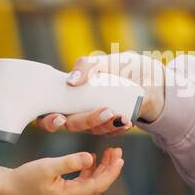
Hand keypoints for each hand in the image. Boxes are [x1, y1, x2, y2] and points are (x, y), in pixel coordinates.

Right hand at [0, 149, 123, 194]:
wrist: (10, 187)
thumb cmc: (26, 177)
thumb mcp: (48, 166)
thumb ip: (70, 162)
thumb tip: (91, 157)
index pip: (98, 185)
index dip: (111, 171)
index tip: (120, 157)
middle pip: (99, 184)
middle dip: (110, 168)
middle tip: (117, 150)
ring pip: (92, 183)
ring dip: (102, 168)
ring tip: (110, 152)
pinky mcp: (63, 192)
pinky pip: (83, 182)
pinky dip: (90, 170)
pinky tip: (92, 159)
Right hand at [36, 51, 169, 135]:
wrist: (147, 77)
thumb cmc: (120, 67)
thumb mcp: (104, 61)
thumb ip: (86, 66)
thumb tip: (71, 81)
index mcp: (67, 95)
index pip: (47, 113)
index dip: (48, 120)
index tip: (60, 118)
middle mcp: (76, 110)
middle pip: (72, 125)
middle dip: (87, 120)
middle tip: (106, 110)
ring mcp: (93, 121)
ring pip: (92, 131)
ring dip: (106, 125)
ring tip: (121, 115)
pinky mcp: (109, 127)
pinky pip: (110, 133)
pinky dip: (118, 128)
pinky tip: (127, 121)